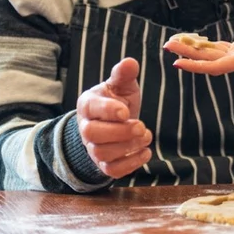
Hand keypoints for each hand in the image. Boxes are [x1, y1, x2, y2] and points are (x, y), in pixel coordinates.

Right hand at [76, 57, 152, 178]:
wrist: (113, 124)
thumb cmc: (118, 101)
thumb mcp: (121, 85)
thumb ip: (123, 75)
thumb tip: (130, 62)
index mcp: (88, 104)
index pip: (92, 108)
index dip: (108, 110)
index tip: (126, 111)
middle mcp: (86, 127)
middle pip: (93, 134)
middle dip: (120, 132)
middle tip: (142, 126)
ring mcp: (93, 148)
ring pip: (102, 153)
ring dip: (128, 147)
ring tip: (147, 135)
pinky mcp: (103, 164)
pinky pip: (111, 171)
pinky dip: (130, 164)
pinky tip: (145, 152)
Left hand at [164, 10, 233, 75]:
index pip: (217, 66)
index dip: (196, 65)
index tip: (177, 62)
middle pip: (211, 61)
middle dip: (188, 54)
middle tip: (167, 45)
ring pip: (214, 56)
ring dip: (195, 50)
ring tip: (174, 42)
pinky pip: (222, 50)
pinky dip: (207, 46)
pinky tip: (194, 40)